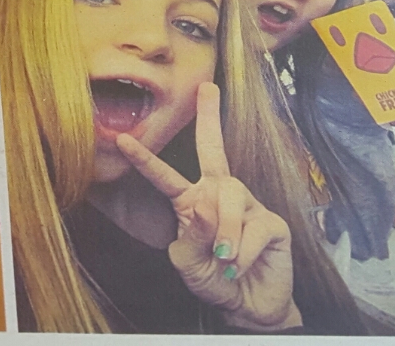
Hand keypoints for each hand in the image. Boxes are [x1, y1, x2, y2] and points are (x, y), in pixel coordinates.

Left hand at [116, 84, 301, 330]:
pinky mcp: (272, 222)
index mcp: (191, 202)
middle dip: (210, 117)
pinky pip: (254, 227)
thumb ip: (191, 236)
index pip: (165, 177)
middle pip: (214, 151)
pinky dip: (243, 253)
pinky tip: (241, 265)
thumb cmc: (212, 280)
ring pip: (229, 200)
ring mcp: (248, 205)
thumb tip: (205, 205)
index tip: (122, 139)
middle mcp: (219, 194)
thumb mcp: (188, 264)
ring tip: (224, 259)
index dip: (144, 159)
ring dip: (224, 233)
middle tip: (207, 87)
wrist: (246, 306)